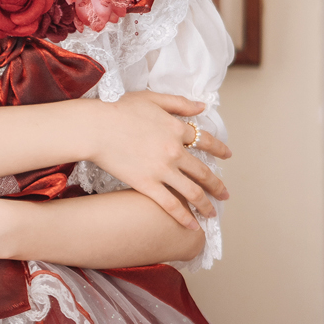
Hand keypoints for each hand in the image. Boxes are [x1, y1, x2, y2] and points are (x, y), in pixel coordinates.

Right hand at [87, 92, 230, 228]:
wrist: (96, 127)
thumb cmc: (118, 109)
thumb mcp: (152, 98)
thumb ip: (179, 102)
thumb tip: (202, 106)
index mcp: (177, 129)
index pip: (206, 141)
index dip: (219, 149)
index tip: (227, 156)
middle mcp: (175, 151)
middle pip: (203, 171)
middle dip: (217, 185)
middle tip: (225, 194)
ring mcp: (162, 170)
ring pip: (192, 191)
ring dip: (206, 204)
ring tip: (212, 213)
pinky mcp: (147, 185)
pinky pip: (171, 204)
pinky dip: (184, 217)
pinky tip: (193, 226)